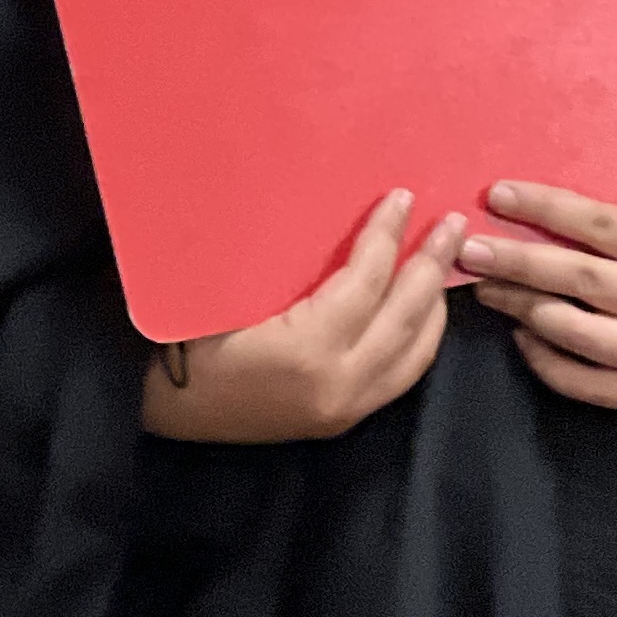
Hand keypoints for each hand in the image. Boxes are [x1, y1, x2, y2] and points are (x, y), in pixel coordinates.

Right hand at [142, 190, 465, 442]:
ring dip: (434, 304)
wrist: (164, 409)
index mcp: (307, 348)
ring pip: (416, 353)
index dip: (388, 236)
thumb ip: (283, 262)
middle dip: (431, 265)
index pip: (366, 282)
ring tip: (444, 263)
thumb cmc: (183, 337)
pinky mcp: (344, 419)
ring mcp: (346, 407)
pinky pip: (401, 375)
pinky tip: (419, 311)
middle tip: (453, 225)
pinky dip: (419, 338)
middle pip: (405, 317)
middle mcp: (339, 384)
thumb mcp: (224, 289)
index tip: (404, 197)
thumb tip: (325, 212)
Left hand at [459, 181, 616, 409]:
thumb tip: (538, 212)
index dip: (543, 209)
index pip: (600, 226)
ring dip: (521, 308)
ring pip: (577, 334)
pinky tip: (523, 336)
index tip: (496, 196)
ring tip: (485, 288)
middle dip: (514, 262)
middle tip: (469, 249)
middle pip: (578, 280)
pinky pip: (589, 385)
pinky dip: (547, 362)